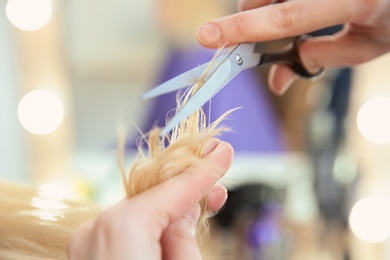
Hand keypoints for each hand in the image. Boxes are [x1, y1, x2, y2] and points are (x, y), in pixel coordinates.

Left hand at [67, 139, 233, 259]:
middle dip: (189, 183)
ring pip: (142, 208)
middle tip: (218, 162)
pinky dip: (153, 219)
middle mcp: (96, 231)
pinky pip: (129, 224)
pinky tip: (177, 218)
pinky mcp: (90, 252)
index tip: (223, 151)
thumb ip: (183, 236)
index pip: (173, 190)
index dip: (204, 170)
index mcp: (120, 230)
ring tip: (209, 197)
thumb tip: (186, 213)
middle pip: (153, 194)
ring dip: (174, 203)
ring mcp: (89, 242)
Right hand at [197, 0, 389, 94]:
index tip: (205, 37)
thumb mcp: (366, 46)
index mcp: (353, 1)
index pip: (285, 18)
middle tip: (255, 32)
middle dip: (250, 16)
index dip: (241, 30)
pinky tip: (294, 5)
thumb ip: (317, 59)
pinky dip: (273, 0)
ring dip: (263, 3)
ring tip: (289, 13)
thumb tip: (275, 83)